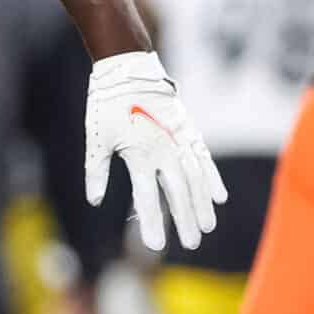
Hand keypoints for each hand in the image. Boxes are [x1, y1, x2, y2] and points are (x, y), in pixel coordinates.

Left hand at [84, 49, 224, 252]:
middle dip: (185, 219)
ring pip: (196, 178)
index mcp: (138, 153)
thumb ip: (95, 170)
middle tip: (192, 244)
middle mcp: (163, 149)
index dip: (151, 222)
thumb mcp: (96, 137)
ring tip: (207, 227)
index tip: (155, 245)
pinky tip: (219, 197)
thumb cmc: (107, 104)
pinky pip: (204, 157)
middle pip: (178, 192)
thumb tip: (94, 200)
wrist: (128, 68)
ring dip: (203, 204)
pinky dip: (212, 177)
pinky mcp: (188, 129)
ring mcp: (179, 139)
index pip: (147, 196)